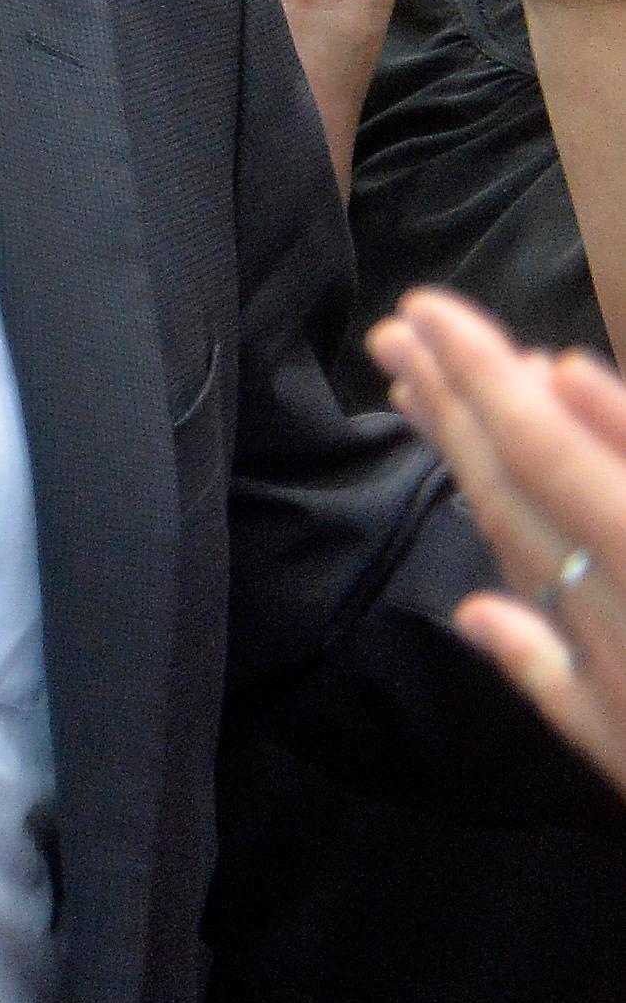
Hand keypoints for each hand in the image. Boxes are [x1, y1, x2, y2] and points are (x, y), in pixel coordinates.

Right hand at [367, 288, 625, 795]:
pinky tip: (572, 373)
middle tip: (402, 321)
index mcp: (599, 622)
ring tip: (461, 332)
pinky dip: (618, 426)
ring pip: (585, 461)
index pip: (503, 502)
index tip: (400, 358)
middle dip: (467, 387)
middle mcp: (624, 574)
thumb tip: (476, 613)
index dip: (449, 426)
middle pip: (533, 466)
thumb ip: (554, 680)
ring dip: (520, 392)